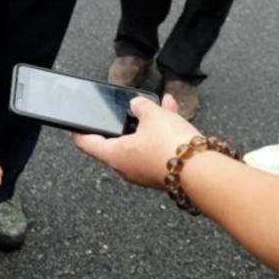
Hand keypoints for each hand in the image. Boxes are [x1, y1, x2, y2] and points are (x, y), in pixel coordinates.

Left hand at [72, 95, 200, 189]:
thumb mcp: (153, 115)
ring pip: (141, 142)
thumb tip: (137, 104)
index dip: (80, 131)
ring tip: (161, 104)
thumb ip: (141, 106)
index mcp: (113, 155)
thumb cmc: (171, 145)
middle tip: (128, 108)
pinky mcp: (161, 174)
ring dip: (150, 123)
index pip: (87, 143)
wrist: (202, 171)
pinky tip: (173, 114)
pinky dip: (162, 133)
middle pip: (117, 141)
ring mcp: (143, 173)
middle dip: (126, 121)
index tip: (75, 125)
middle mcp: (125, 168)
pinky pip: (156, 149)